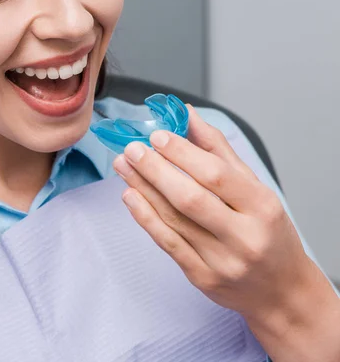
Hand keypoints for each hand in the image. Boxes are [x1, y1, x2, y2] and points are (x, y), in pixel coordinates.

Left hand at [113, 105, 339, 360]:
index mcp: (262, 207)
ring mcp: (222, 261)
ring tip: (123, 165)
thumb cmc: (267, 231)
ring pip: (174, 219)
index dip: (182, 153)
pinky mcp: (203, 278)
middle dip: (155, 170)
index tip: (157, 135)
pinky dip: (145, 217)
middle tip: (132, 148)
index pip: (216, 175)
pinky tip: (130, 195)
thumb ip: (218, 149)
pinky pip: (167, 243)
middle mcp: (244, 237)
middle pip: (190, 198)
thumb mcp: (254, 187)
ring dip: (142, 188)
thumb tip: (187, 114)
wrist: (281, 290)